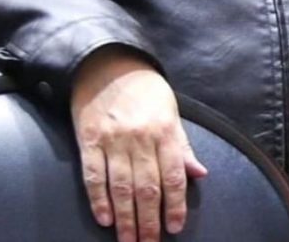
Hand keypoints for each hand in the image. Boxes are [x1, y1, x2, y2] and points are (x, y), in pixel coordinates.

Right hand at [71, 47, 207, 241]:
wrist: (108, 64)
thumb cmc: (146, 91)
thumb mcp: (172, 112)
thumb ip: (183, 146)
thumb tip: (200, 174)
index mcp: (165, 131)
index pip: (173, 176)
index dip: (175, 205)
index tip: (174, 227)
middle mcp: (140, 138)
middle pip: (147, 187)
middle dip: (149, 221)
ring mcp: (113, 140)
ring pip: (120, 187)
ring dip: (125, 218)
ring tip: (128, 240)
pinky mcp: (89, 140)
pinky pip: (93, 176)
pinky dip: (99, 200)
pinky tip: (104, 219)